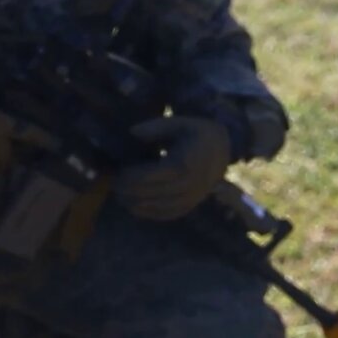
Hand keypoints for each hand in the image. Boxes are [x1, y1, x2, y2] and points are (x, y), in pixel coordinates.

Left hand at [114, 116, 230, 220]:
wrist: (223, 147)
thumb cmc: (195, 133)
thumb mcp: (177, 123)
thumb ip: (155, 127)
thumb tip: (132, 133)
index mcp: (183, 164)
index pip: (149, 177)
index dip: (130, 178)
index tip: (117, 174)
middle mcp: (189, 184)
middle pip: (152, 194)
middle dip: (130, 192)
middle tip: (113, 186)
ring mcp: (193, 196)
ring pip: (160, 207)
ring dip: (138, 206)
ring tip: (121, 199)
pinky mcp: (193, 203)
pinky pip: (171, 214)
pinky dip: (152, 214)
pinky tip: (136, 209)